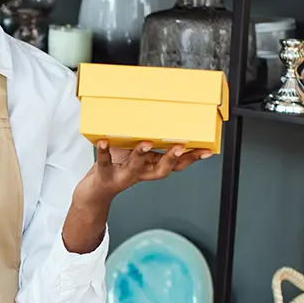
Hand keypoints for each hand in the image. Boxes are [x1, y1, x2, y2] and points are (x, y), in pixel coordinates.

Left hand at [79, 141, 211, 201]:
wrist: (96, 189)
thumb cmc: (118, 165)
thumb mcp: (138, 151)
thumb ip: (149, 137)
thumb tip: (162, 113)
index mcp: (152, 165)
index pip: (177, 164)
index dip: (192, 158)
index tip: (207, 150)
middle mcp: (141, 172)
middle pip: (162, 169)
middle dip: (172, 159)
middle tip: (180, 148)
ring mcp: (123, 174)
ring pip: (136, 167)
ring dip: (142, 155)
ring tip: (145, 144)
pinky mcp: (105, 173)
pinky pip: (105, 162)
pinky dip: (104, 152)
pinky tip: (103, 142)